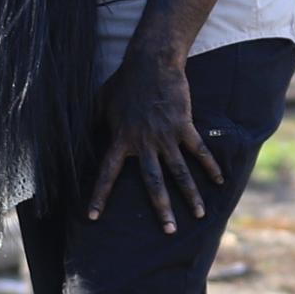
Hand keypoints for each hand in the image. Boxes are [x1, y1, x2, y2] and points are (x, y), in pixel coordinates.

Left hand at [84, 44, 218, 233]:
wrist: (151, 62)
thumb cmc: (124, 81)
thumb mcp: (101, 101)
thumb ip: (93, 120)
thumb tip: (76, 133)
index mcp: (121, 138)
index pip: (107, 173)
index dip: (99, 195)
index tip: (92, 217)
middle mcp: (143, 142)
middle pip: (153, 182)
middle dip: (162, 209)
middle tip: (168, 231)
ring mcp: (165, 135)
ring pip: (179, 172)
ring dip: (190, 195)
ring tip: (199, 215)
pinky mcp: (184, 125)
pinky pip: (198, 150)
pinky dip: (210, 166)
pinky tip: (218, 181)